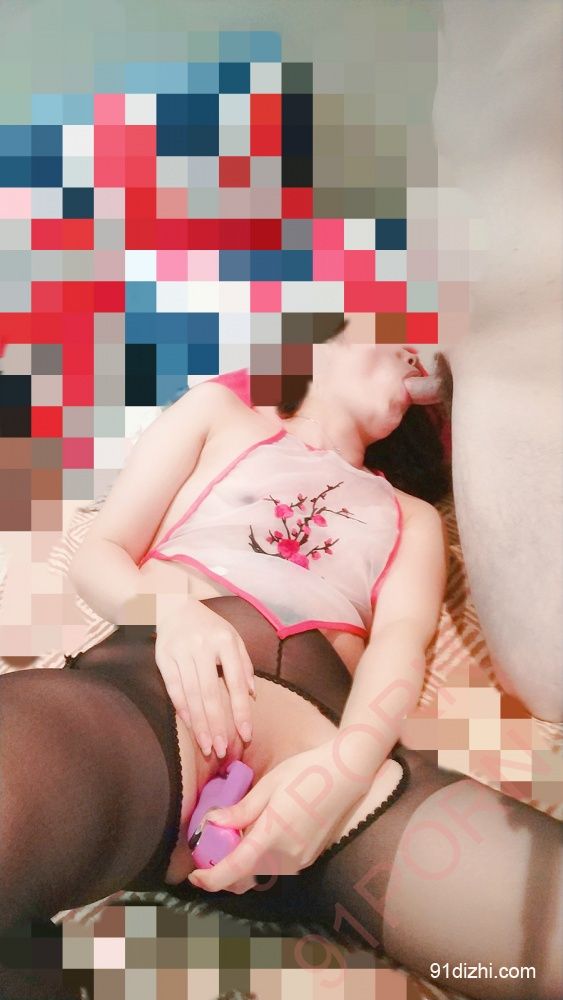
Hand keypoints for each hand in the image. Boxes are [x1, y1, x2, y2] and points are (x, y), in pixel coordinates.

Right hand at [154, 596, 254, 757]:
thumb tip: (252, 694)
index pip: (235, 681)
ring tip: (207, 746)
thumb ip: (244, 664)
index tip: (245, 734)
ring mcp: (181, 652)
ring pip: (191, 695)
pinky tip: (191, 727)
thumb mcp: (233, 637)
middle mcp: (202, 646)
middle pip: (210, 693)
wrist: (173, 607)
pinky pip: (174, 690)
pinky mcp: (163, 658)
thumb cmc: (210, 628)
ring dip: (199, 724)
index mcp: (225, 641)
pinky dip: (183, 711)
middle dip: (217, 724)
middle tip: (222, 749)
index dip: (241, 710)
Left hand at [187, 741, 359, 893]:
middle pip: (245, 876)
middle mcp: (286, 855)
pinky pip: (277, 864)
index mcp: (272, 835)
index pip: (235, 870)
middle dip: (225, 869)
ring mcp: (300, 859)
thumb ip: (241, 810)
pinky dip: (262, 856)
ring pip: (261, 871)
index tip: (194, 876)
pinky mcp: (308, 857)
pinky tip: (261, 831)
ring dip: (244, 862)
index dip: (211, 879)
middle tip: (214, 847)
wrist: (346, 775)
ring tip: (238, 833)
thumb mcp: (269, 786)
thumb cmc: (305, 772)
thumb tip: (212, 824)